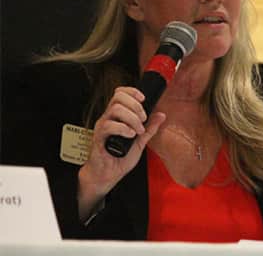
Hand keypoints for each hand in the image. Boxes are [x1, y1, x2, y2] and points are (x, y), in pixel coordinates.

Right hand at [77, 87, 165, 220]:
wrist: (107, 175)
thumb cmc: (120, 158)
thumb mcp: (140, 141)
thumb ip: (150, 128)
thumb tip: (161, 115)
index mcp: (117, 116)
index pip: (120, 94)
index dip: (132, 91)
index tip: (144, 98)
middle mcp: (108, 118)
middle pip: (118, 97)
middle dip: (135, 105)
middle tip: (143, 119)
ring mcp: (103, 126)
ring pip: (116, 109)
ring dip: (132, 118)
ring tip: (138, 131)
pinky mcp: (98, 137)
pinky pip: (109, 126)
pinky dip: (123, 128)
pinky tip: (131, 135)